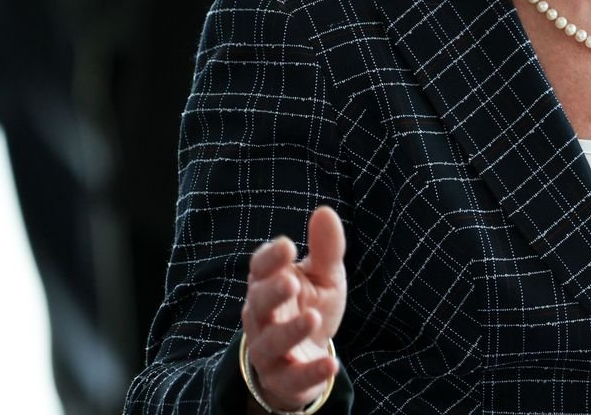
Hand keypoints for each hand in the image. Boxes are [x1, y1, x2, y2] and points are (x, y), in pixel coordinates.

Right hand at [242, 206, 346, 410]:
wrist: (307, 358)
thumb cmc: (311, 306)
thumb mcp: (324, 277)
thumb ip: (326, 249)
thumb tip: (325, 211)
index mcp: (268, 285)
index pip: (260, 269)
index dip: (270, 258)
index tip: (288, 246)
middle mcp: (261, 316)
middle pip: (258, 304)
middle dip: (272, 293)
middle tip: (290, 281)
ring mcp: (268, 349)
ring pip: (271, 341)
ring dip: (290, 331)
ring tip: (312, 317)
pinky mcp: (283, 378)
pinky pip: (292, 378)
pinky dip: (311, 372)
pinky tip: (332, 363)